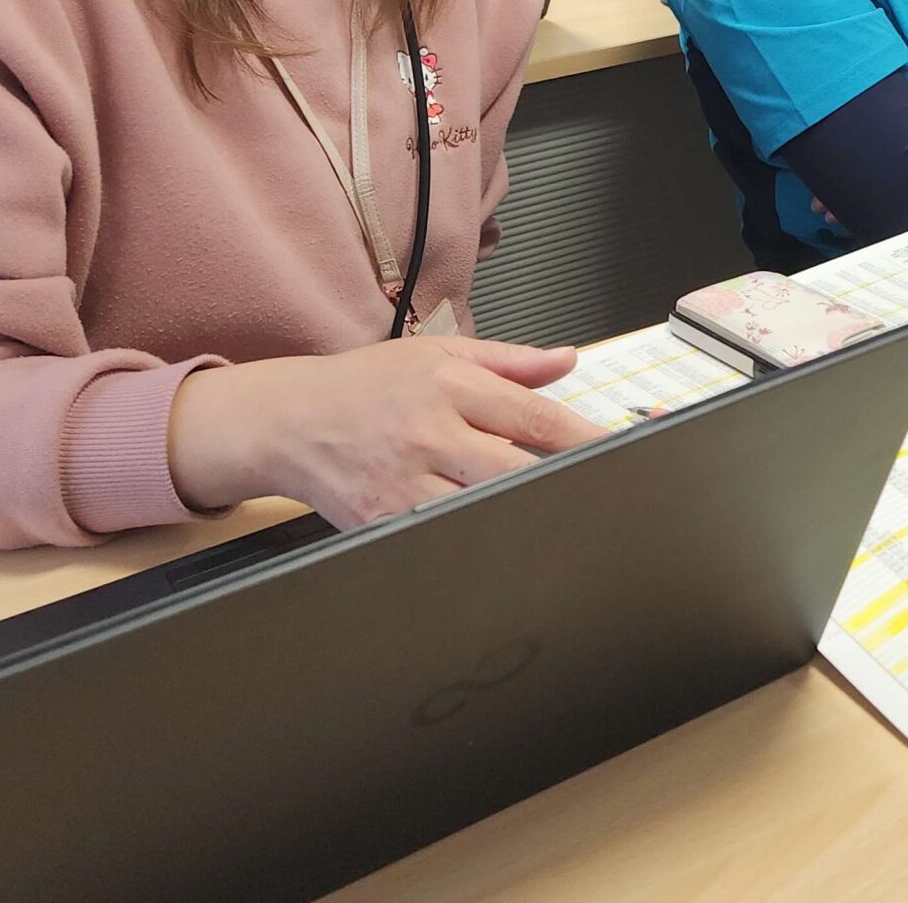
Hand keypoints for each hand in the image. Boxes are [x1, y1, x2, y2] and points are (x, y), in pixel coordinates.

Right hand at [166, 335, 600, 528]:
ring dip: (521, 520)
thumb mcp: (437, 352)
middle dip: (559, 486)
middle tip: (602, 501)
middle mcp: (429, 432)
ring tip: (563, 532)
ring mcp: (404, 481)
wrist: (287, 419)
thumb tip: (568, 360)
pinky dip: (470, 545)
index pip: (532, 415)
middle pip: (513, 469)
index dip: (583, 438)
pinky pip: (437, 538)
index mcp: (449, 384)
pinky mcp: (382, 520)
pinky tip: (503, 555)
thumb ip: (509, 360)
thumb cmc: (365, 384)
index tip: (620, 453)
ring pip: (478, 510)